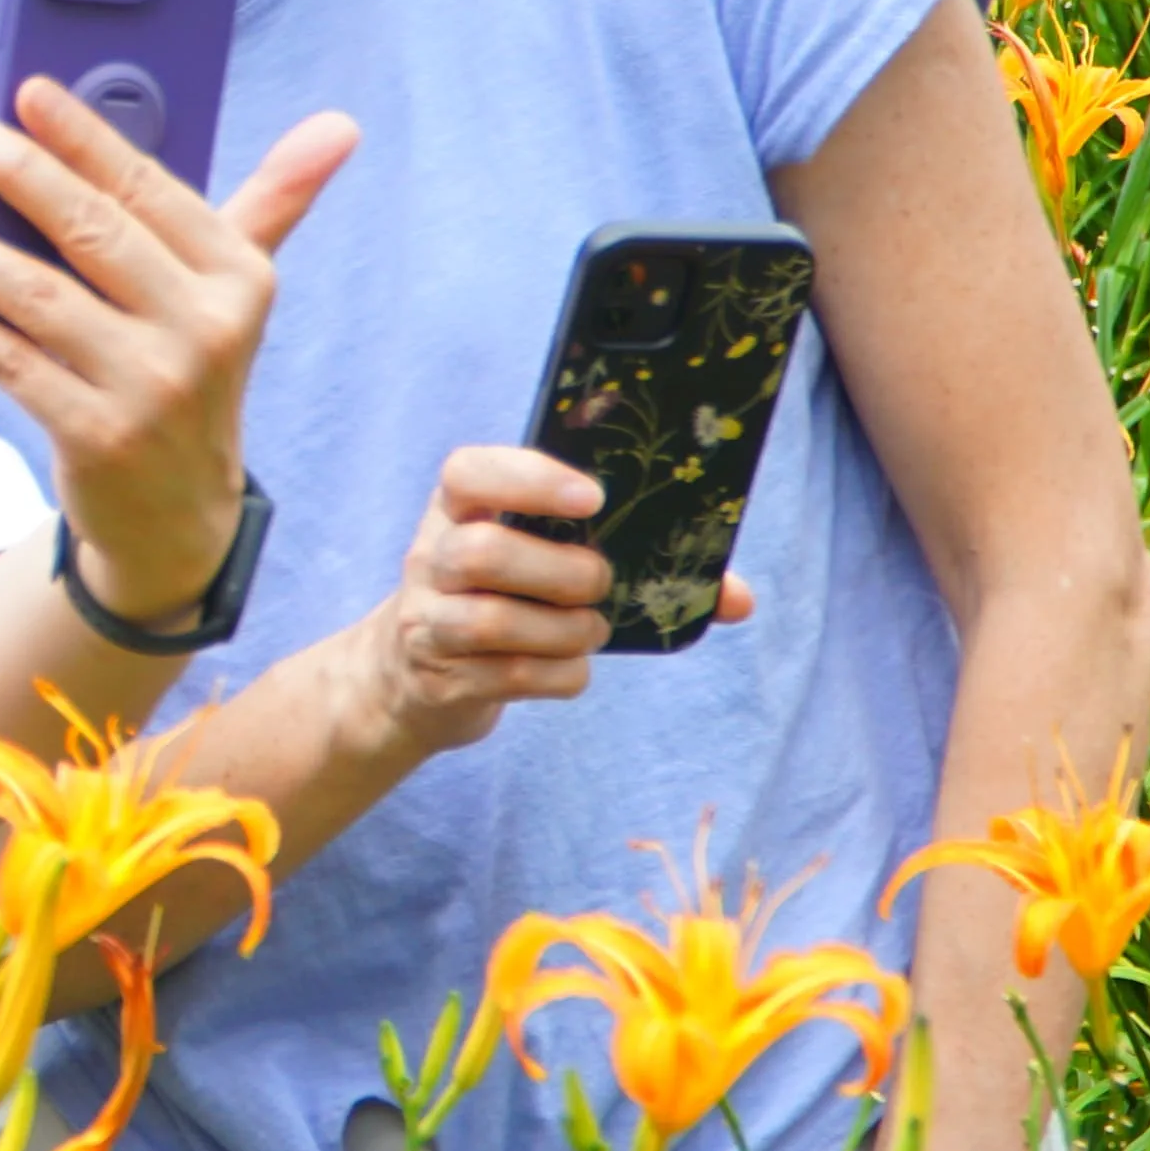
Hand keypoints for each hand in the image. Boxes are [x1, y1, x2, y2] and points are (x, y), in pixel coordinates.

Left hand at [0, 86, 356, 639]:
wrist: (182, 510)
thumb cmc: (194, 367)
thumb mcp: (238, 289)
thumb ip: (273, 201)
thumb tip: (339, 124)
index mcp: (238, 277)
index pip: (148, 187)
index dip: (85, 136)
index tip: (28, 91)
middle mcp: (205, 328)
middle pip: (92, 230)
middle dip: (18, 172)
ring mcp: (152, 386)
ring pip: (42, 299)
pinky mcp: (99, 437)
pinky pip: (17, 367)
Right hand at [335, 447, 751, 756]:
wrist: (412, 677)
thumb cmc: (504, 599)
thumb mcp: (537, 561)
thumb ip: (627, 560)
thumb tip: (737, 599)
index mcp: (457, 510)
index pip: (469, 472)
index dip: (529, 479)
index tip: (592, 498)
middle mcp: (430, 559)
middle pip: (479, 553)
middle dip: (559, 572)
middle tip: (600, 582)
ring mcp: (427, 620)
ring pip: (489, 621)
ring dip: (562, 629)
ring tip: (591, 628)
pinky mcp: (440, 678)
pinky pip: (509, 676)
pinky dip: (560, 675)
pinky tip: (573, 669)